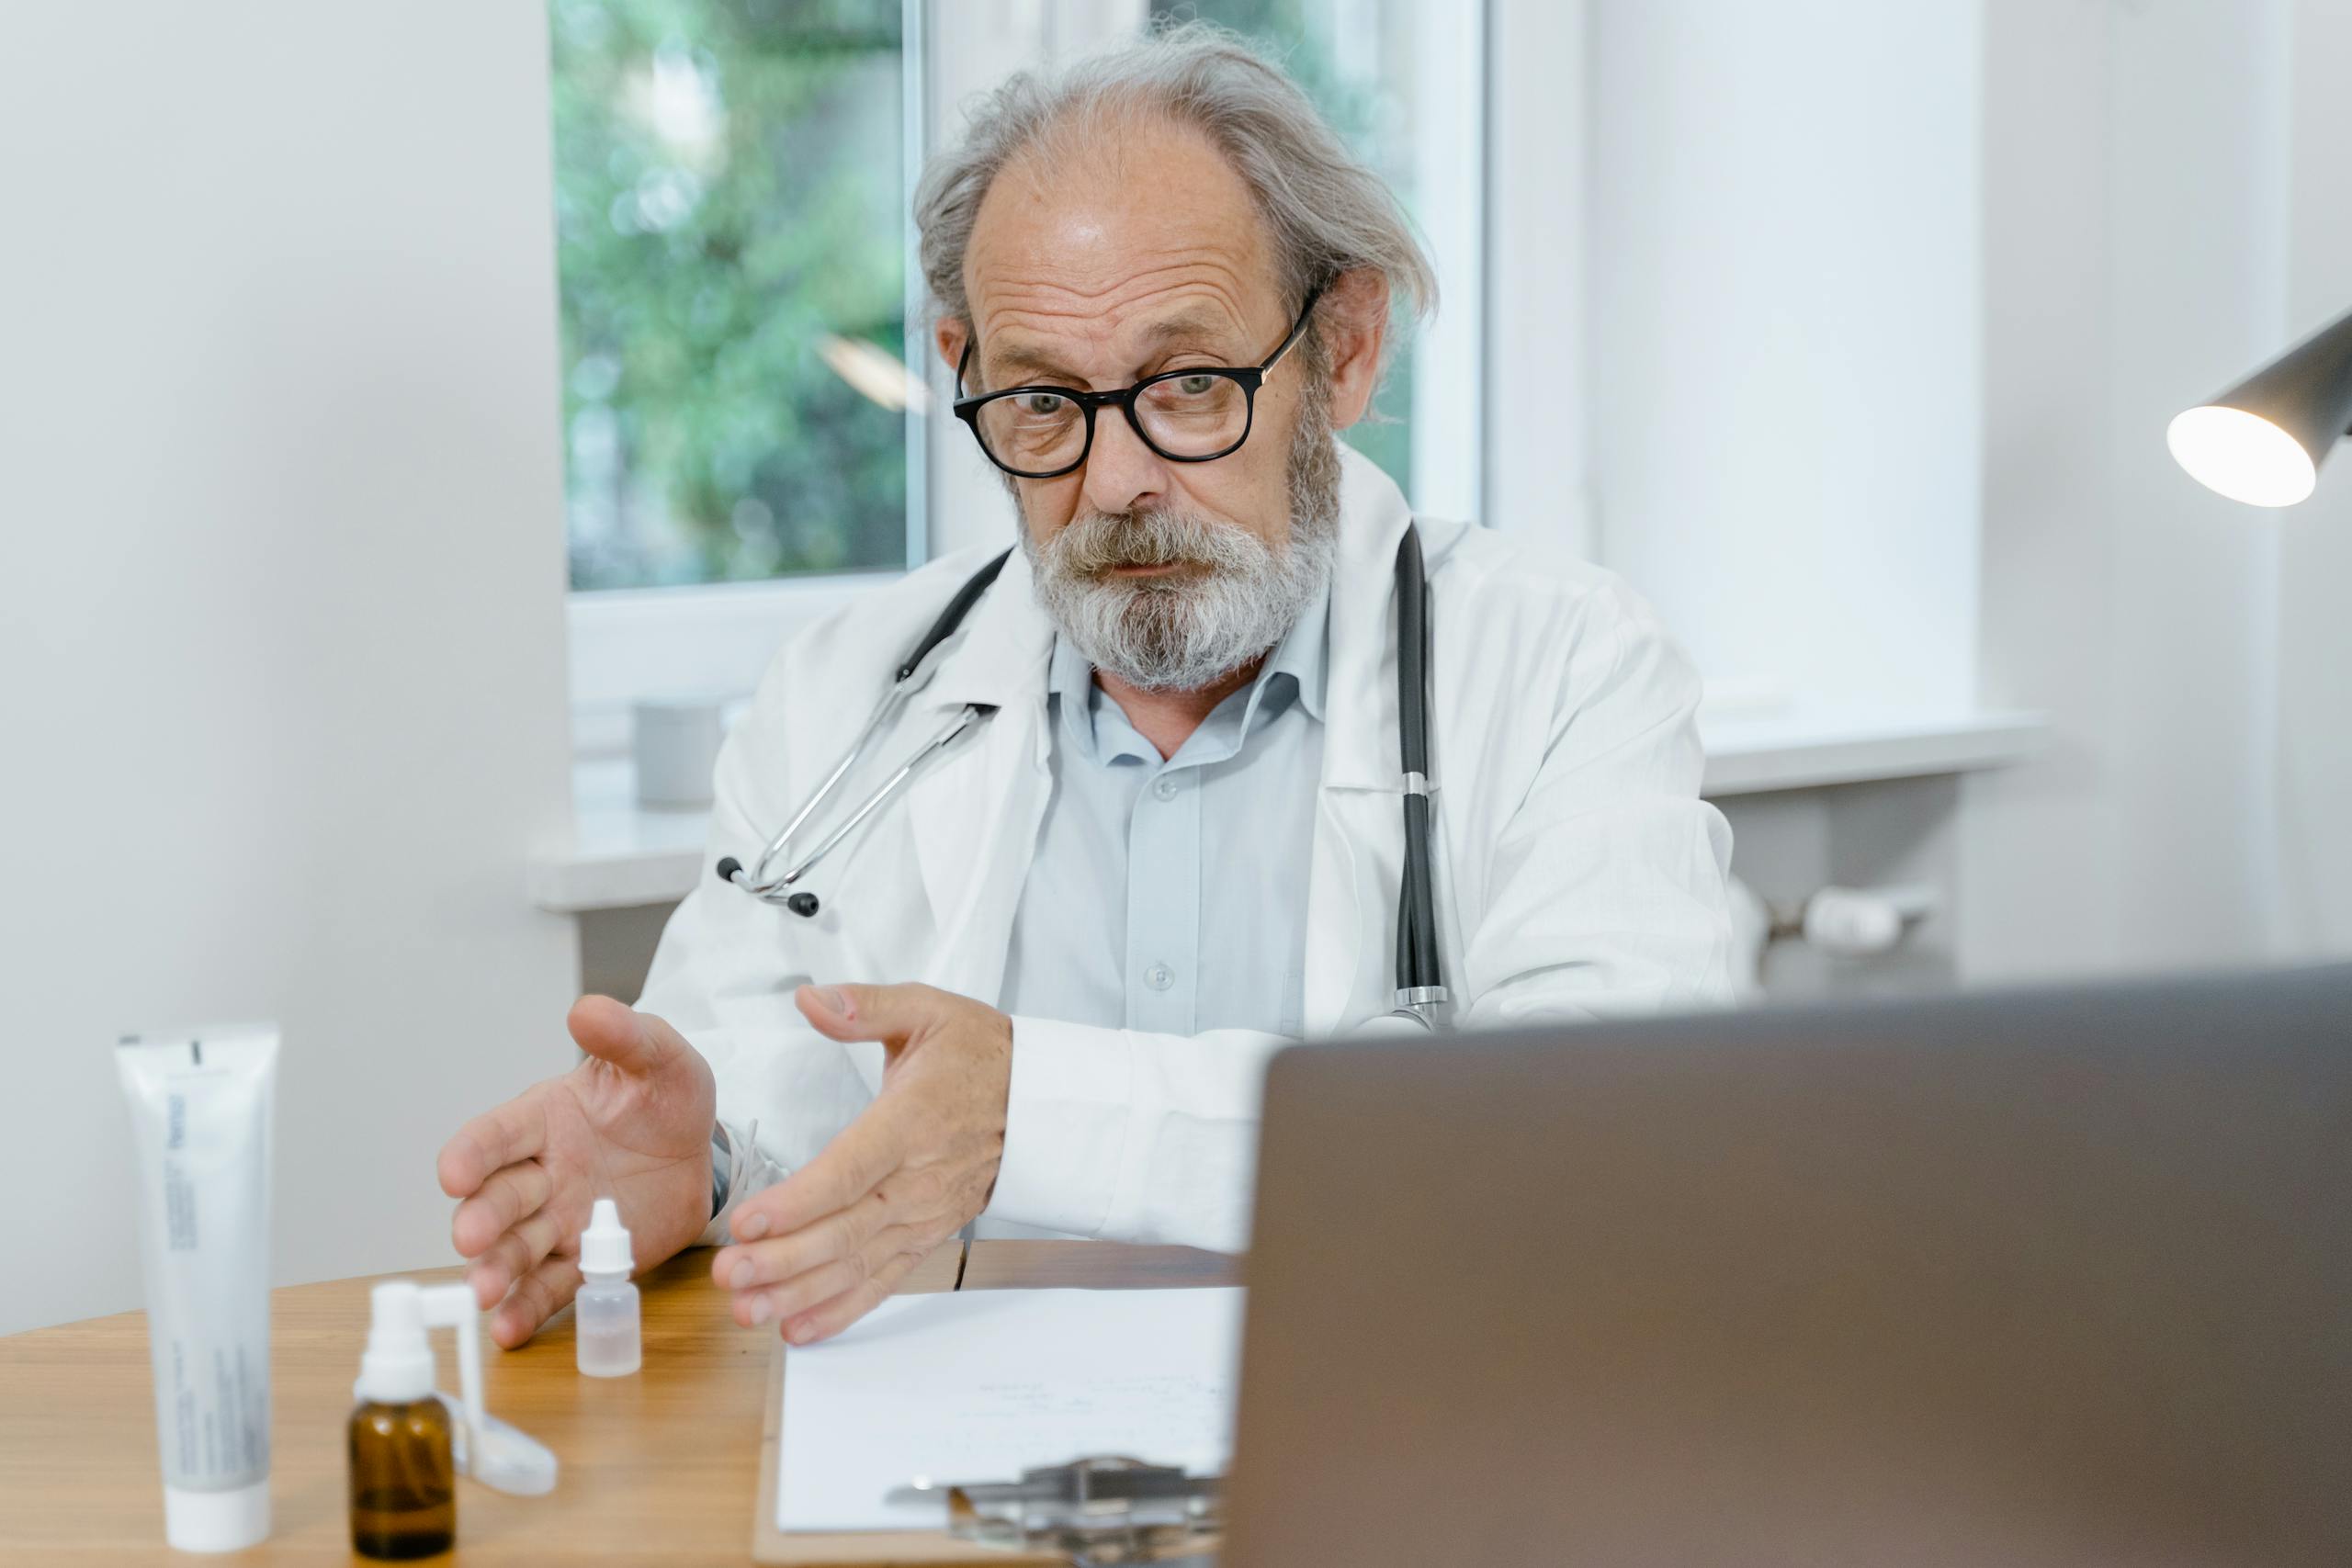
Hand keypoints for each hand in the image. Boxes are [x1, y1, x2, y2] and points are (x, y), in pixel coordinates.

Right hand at [436, 996, 716, 1346]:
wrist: (702, 1151)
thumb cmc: (666, 1097)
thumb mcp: (660, 1058)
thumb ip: (625, 1036)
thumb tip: (586, 1010)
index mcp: (545, 1120)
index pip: (497, 1136)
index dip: (472, 1153)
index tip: (453, 1173)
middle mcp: (540, 1174)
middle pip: (499, 1198)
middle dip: (481, 1218)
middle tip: (472, 1238)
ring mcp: (559, 1221)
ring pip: (516, 1249)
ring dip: (495, 1270)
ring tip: (484, 1293)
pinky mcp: (585, 1261)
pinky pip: (549, 1288)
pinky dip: (526, 1309)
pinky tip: (508, 1331)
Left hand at [711, 982, 1011, 1343]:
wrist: (1042, 1099)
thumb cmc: (980, 1053)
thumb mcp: (928, 1011)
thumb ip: (865, 1007)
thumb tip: (809, 998)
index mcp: (912, 1120)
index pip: (850, 1169)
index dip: (799, 1200)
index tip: (750, 1222)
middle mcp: (919, 1177)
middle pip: (846, 1228)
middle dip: (783, 1259)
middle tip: (728, 1276)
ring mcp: (925, 1213)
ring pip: (859, 1262)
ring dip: (802, 1292)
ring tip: (749, 1311)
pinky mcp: (929, 1234)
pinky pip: (885, 1280)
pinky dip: (844, 1309)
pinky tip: (800, 1329)